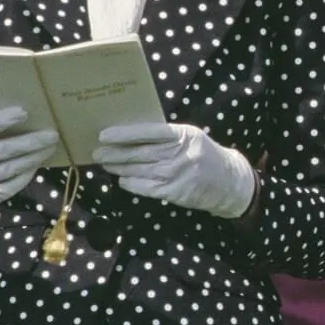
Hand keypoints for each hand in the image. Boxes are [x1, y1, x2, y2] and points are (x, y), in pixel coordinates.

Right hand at [0, 106, 58, 226]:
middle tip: (52, 134)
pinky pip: (8, 187)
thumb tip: (8, 115)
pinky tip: (35, 167)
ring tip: (49, 148)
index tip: (23, 112)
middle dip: (30, 143)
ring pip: (9, 169)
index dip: (2, 120)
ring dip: (32, 159)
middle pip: (2, 151)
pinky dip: (24, 177)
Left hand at [94, 122, 254, 218]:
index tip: (104, 134)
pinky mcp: (174, 192)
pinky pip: (145, 188)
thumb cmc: (202, 154)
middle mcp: (179, 154)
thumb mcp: (189, 137)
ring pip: (139, 171)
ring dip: (118, 168)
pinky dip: (131, 183)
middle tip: (96, 151)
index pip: (149, 132)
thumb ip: (165, 136)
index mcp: (183, 135)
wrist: (227, 181)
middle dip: (115, 153)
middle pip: (140, 153)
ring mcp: (176, 175)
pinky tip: (121, 179)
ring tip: (105, 163)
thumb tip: (130, 135)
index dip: (125, 133)